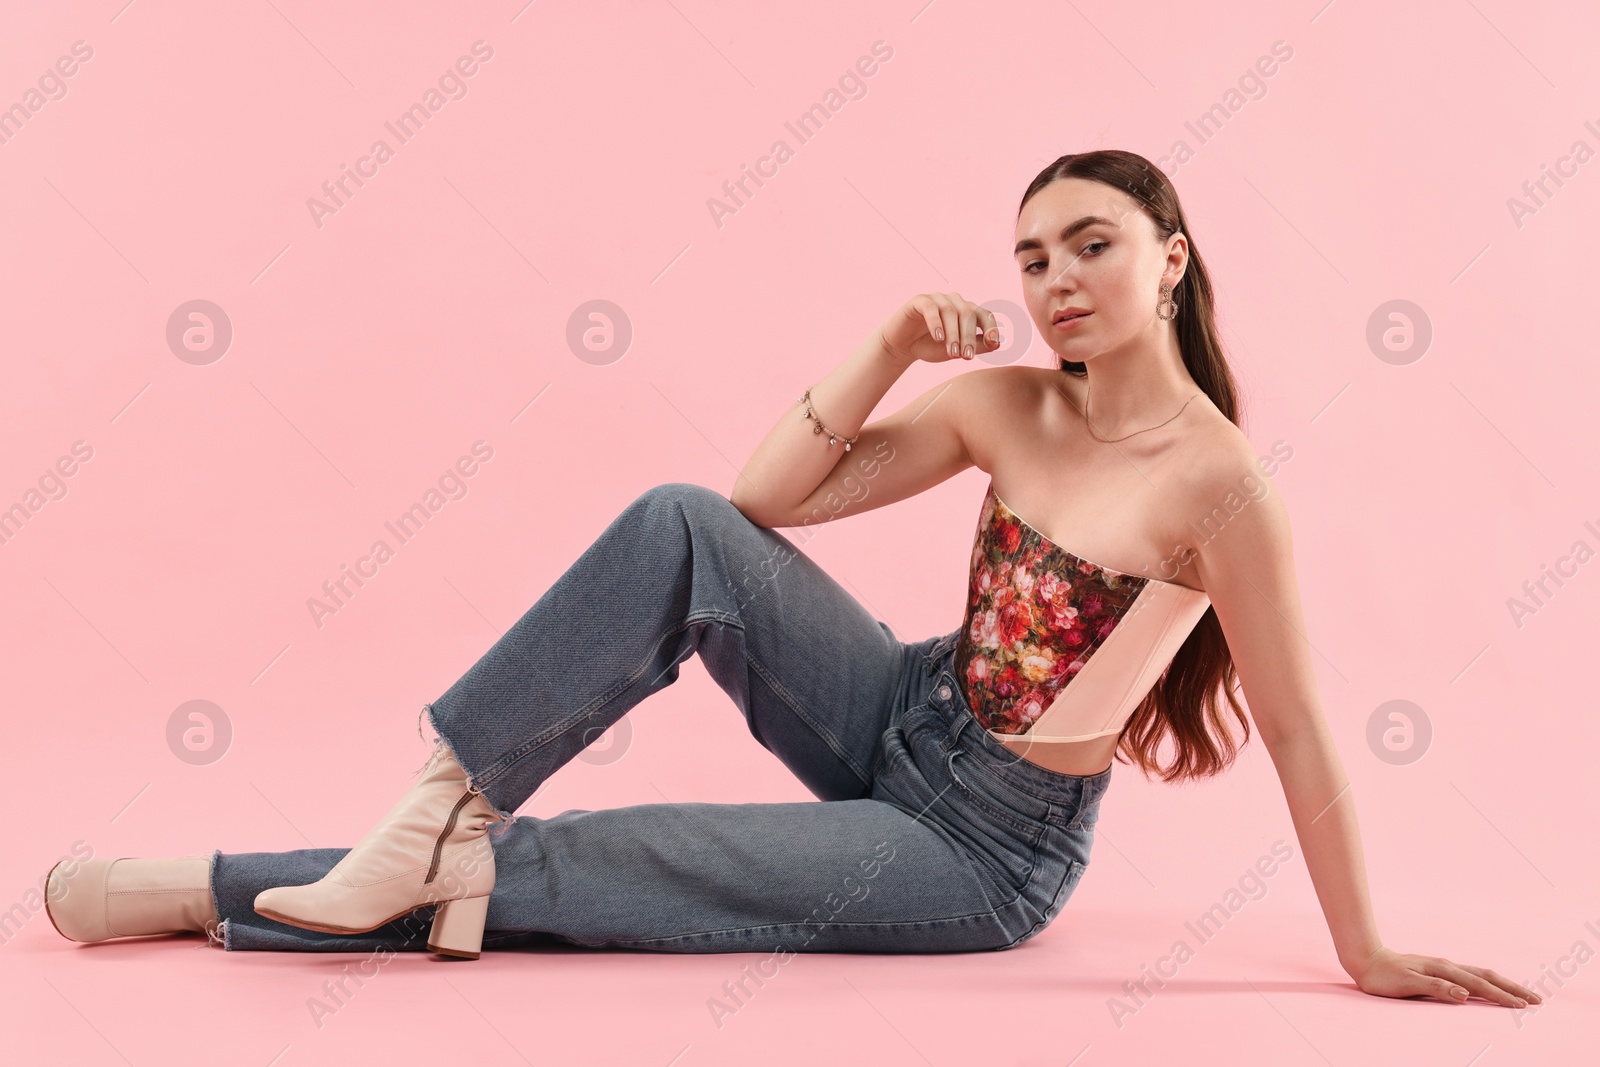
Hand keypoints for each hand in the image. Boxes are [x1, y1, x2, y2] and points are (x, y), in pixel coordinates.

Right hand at [876, 292, 1002, 364]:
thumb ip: (976, 346)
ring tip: (951, 353)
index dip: (991, 328)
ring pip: (951, 311)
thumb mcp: (956, 350)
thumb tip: (997, 344)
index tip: (993, 344)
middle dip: (969, 337)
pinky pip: (931, 308)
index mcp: (967, 311)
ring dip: (953, 334)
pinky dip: (936, 323)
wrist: (902, 346)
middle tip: (966, 357)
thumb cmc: (931, 346)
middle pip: (968, 314)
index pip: (985, 315)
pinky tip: (938, 337)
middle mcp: (955, 301)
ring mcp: (937, 298)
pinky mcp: (920, 301)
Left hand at [1345, 946, 1542, 1007]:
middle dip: (1512, 989)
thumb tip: (1465, 994)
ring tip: (1521, 995)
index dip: (1502, 996)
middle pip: (1487, 977)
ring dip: (1502, 985)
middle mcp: (1447, 967)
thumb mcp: (1407, 983)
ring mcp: (1444, 968)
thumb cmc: (1384, 976)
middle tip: (1537, 1000)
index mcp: (1444, 970)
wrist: (1366, 960)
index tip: (1523, 1006)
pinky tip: (1490, 989)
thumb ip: (1437, 988)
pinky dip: (1487, 983)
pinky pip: (1470, 976)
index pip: (1479, 985)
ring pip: (1480, 975)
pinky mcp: (1439, 971)